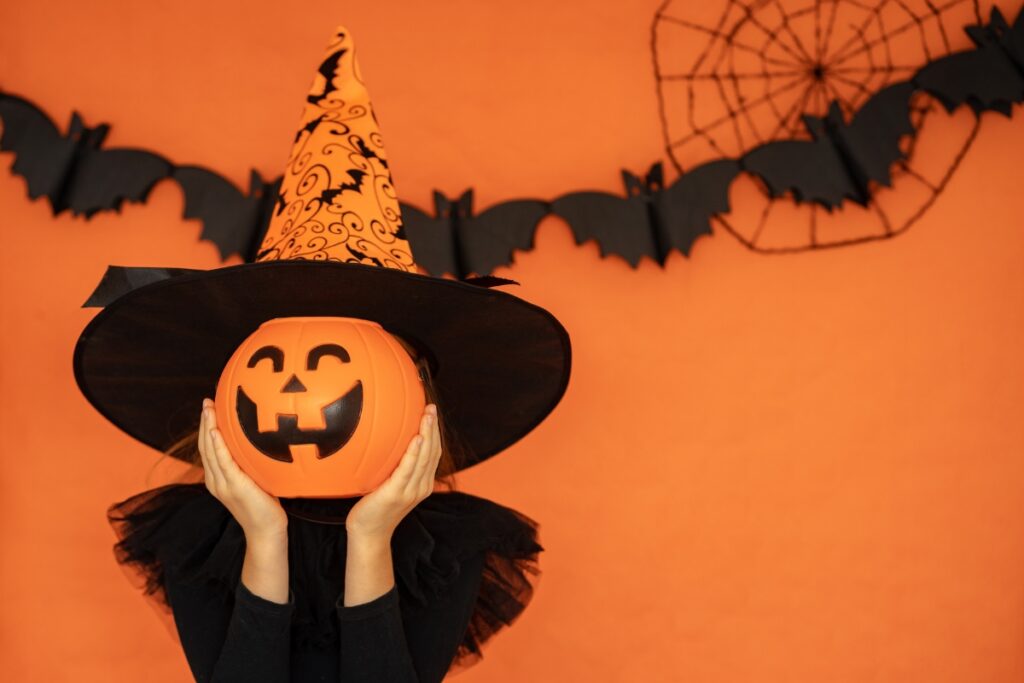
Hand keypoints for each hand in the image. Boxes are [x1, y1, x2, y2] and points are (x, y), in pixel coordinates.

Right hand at [198, 398, 287, 540]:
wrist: (266, 533)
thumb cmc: (265, 508)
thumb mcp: (256, 481)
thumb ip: (252, 466)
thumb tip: (264, 443)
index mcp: (218, 480)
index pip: (208, 450)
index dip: (206, 429)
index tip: (209, 409)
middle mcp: (215, 481)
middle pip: (205, 447)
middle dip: (204, 423)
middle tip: (206, 401)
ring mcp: (223, 484)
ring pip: (210, 451)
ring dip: (208, 428)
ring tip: (208, 408)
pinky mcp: (234, 487)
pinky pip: (223, 462)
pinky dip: (217, 445)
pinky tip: (215, 431)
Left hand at [345, 403, 440, 540]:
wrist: (368, 534)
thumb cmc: (374, 508)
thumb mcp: (387, 485)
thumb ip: (392, 467)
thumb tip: (380, 442)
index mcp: (422, 483)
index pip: (433, 454)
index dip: (435, 432)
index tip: (431, 413)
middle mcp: (421, 486)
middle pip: (432, 452)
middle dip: (434, 428)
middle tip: (431, 407)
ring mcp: (411, 491)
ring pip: (424, 458)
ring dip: (428, 435)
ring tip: (427, 416)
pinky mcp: (397, 493)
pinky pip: (408, 469)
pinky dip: (414, 453)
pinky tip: (417, 438)